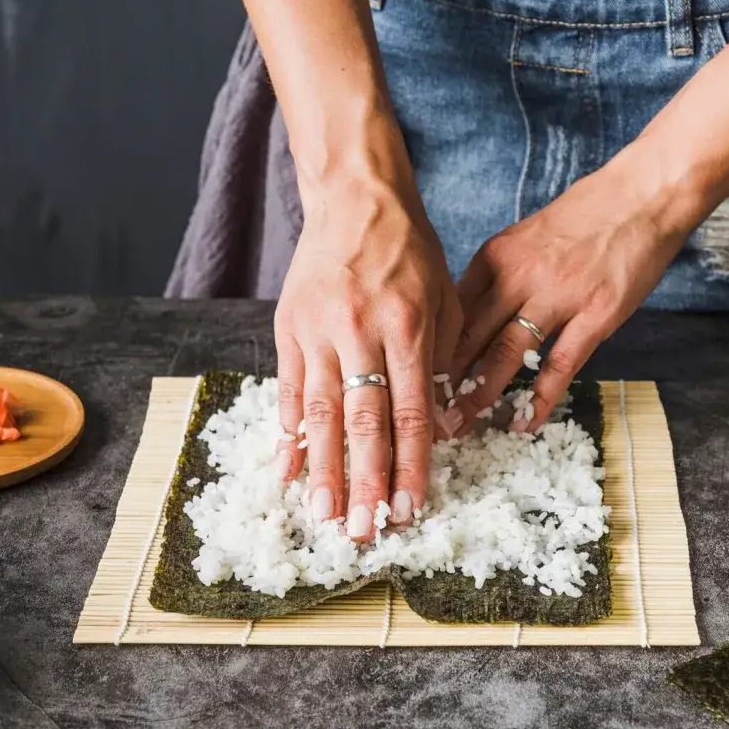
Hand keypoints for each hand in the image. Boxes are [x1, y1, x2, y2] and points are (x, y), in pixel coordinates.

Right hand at [275, 174, 460, 540]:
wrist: (356, 197)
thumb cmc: (410, 252)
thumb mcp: (443, 300)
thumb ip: (439, 364)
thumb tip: (434, 429)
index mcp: (408, 327)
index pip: (409, 412)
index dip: (410, 466)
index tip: (411, 509)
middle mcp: (360, 332)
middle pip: (361, 422)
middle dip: (364, 482)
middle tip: (364, 531)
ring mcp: (319, 331)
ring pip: (319, 413)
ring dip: (321, 470)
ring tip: (322, 516)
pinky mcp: (289, 328)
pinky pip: (288, 389)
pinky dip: (287, 433)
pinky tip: (285, 470)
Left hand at [446, 154, 689, 434]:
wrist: (642, 197)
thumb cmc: (587, 216)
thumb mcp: (527, 238)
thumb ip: (499, 277)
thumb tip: (470, 318)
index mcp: (497, 256)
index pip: (452, 311)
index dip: (431, 349)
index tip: (418, 379)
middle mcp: (520, 276)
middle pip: (470, 336)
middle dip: (445, 381)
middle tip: (428, 415)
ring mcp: (558, 296)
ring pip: (505, 355)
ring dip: (480, 395)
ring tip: (462, 426)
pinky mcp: (595, 316)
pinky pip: (559, 366)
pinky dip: (539, 399)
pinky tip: (524, 422)